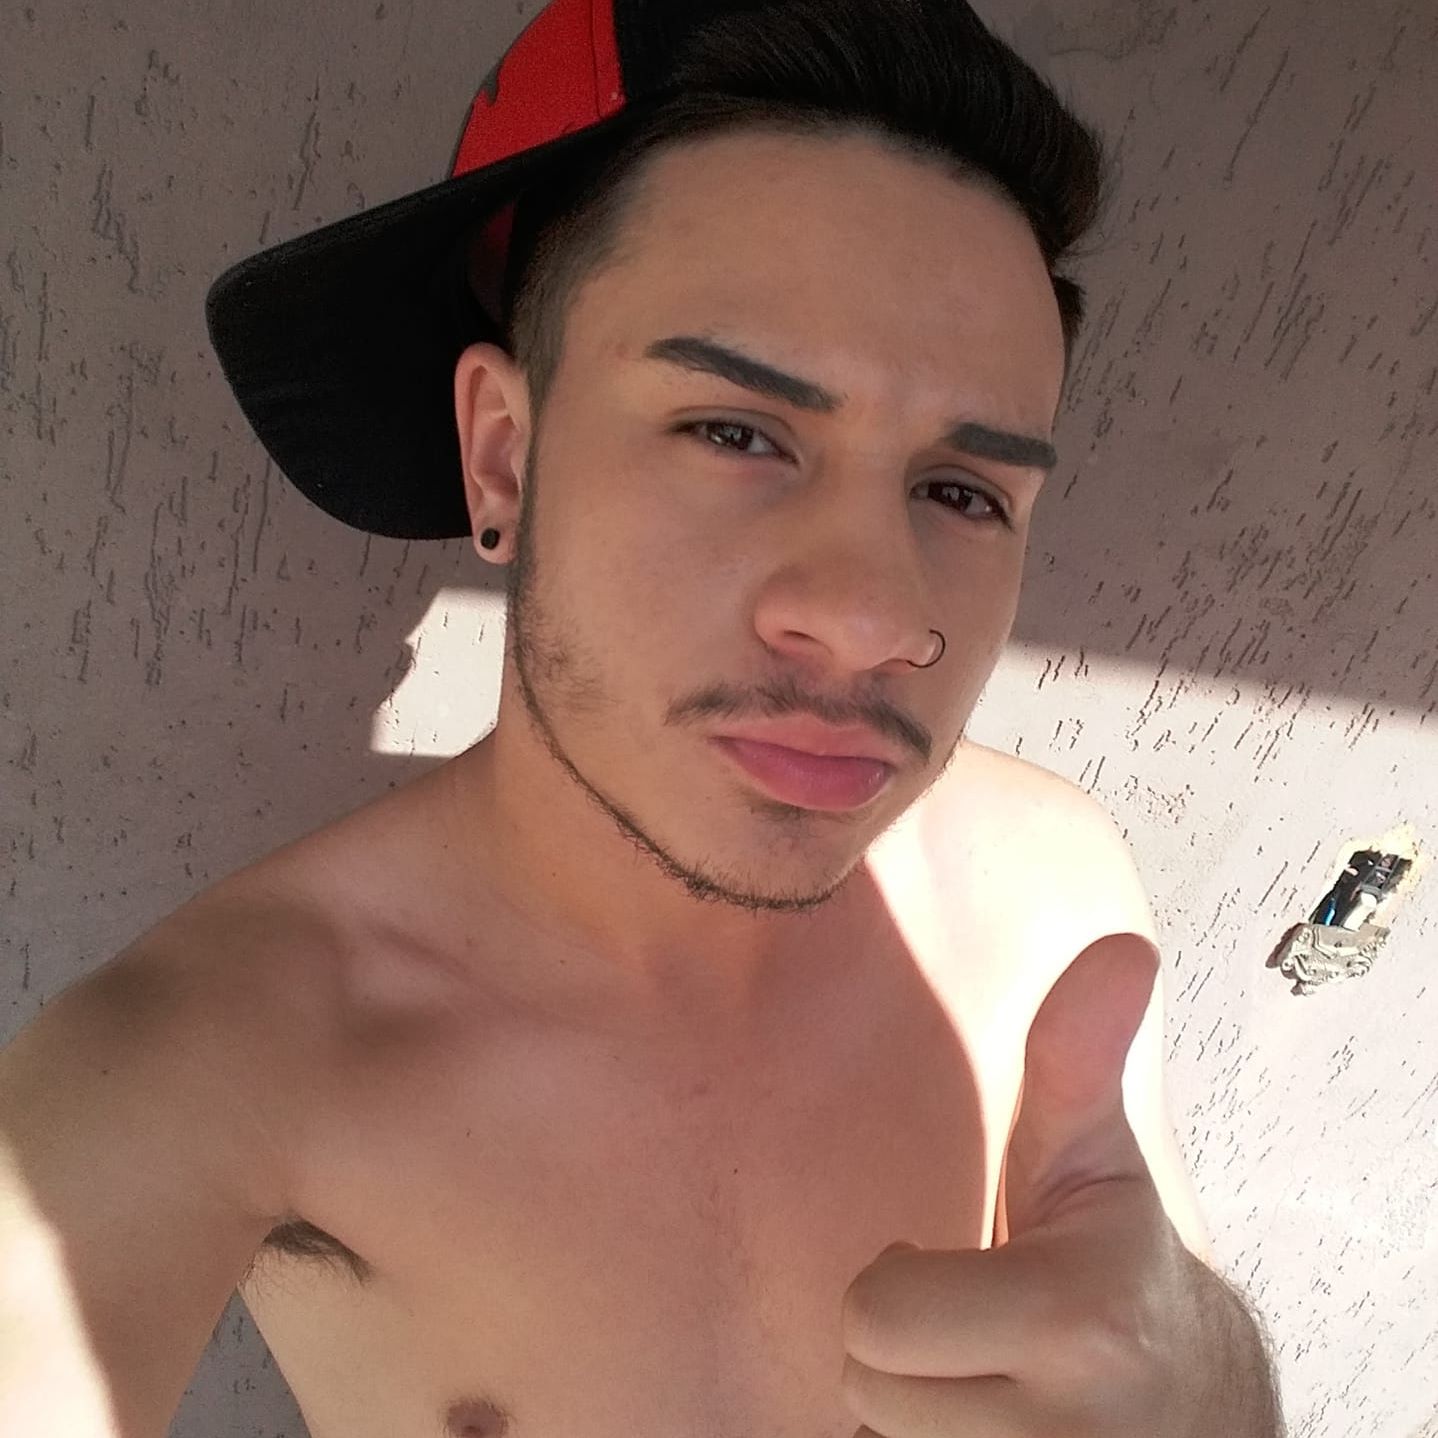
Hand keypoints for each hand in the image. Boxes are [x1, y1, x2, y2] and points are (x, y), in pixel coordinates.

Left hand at [841, 932, 1204, 1436]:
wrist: (1196, 1409)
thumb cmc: (1118, 1266)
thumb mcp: (1092, 1158)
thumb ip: (1079, 1056)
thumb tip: (1122, 950)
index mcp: (1075, 1318)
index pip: (875, 1314)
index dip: (894, 1283)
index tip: (949, 1264)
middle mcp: (1070, 1434)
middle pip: (865, 1385)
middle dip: (894, 1352)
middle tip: (958, 1328)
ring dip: (905, 1410)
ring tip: (973, 1379)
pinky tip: (973, 1423)